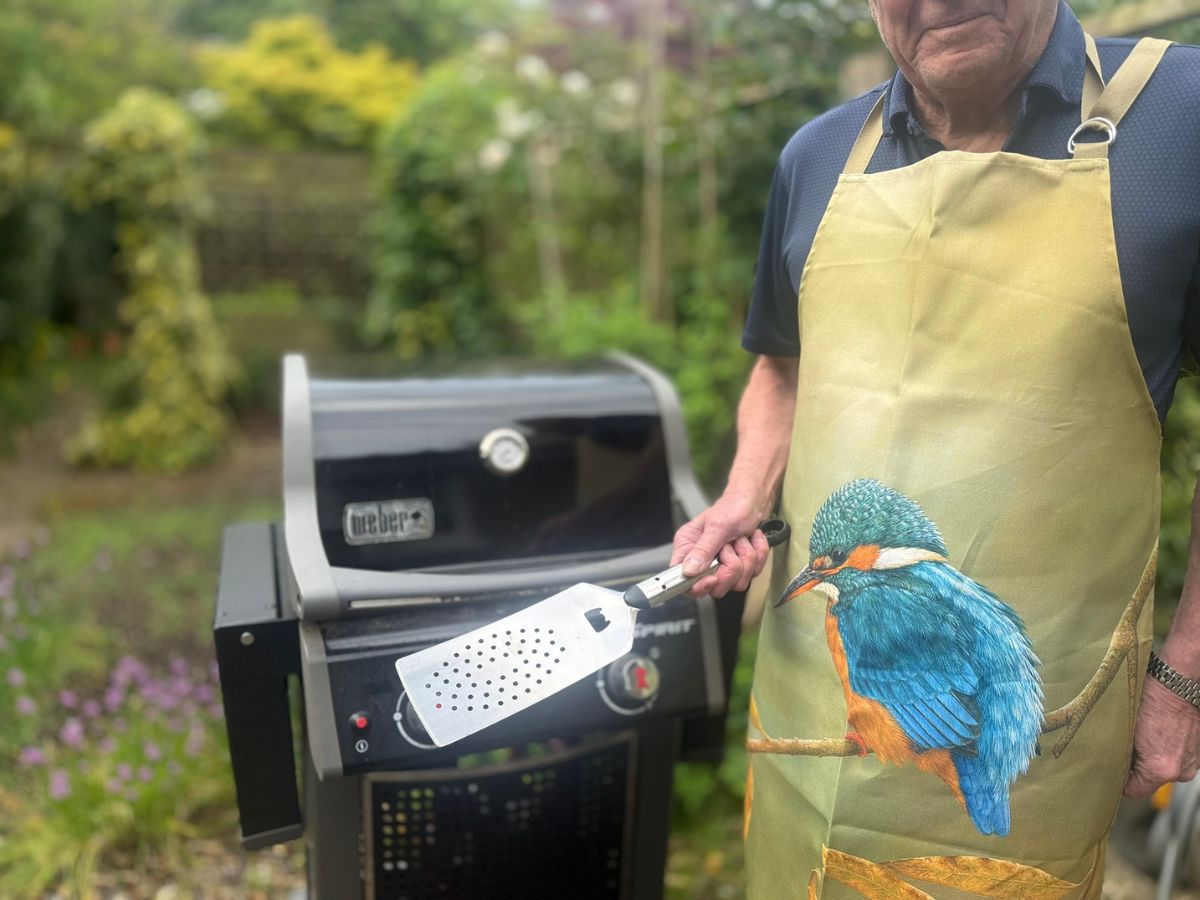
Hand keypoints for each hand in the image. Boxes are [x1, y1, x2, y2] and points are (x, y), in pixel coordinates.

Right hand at [671, 493, 772, 598]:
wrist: (755, 501)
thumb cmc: (734, 506)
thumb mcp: (718, 526)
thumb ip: (703, 549)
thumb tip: (688, 570)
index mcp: (688, 547)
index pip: (683, 579)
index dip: (698, 585)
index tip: (713, 577)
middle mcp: (702, 559)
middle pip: (715, 587)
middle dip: (731, 567)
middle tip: (731, 546)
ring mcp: (722, 566)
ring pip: (737, 583)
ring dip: (747, 558)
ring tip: (742, 539)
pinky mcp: (739, 567)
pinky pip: (752, 574)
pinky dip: (758, 555)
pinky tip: (751, 541)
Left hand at [1123, 672, 1199, 797]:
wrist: (1178, 684)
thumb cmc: (1151, 702)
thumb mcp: (1127, 732)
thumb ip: (1122, 756)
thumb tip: (1115, 765)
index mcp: (1160, 770)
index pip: (1134, 791)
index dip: (1121, 782)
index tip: (1113, 773)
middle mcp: (1180, 772)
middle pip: (1151, 780)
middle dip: (1137, 767)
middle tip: (1126, 748)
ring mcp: (1193, 762)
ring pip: (1164, 768)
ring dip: (1153, 758)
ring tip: (1144, 737)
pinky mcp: (1198, 752)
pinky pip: (1177, 758)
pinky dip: (1167, 750)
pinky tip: (1158, 733)